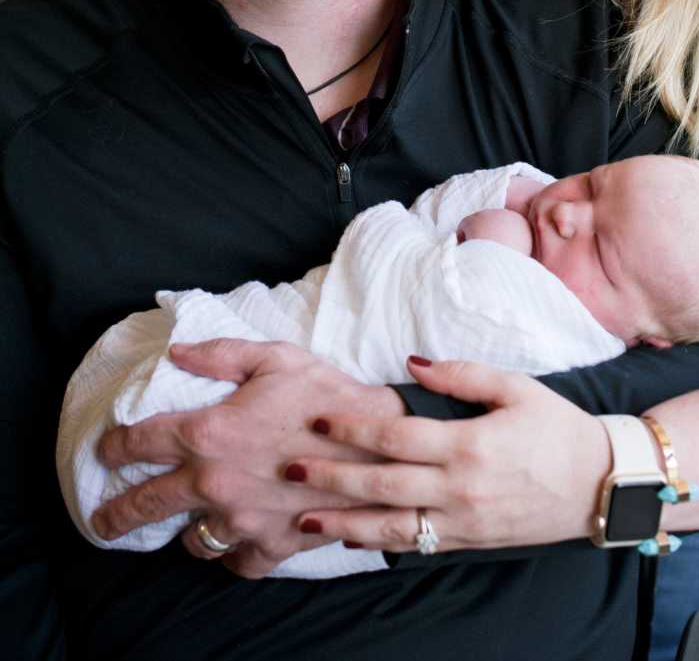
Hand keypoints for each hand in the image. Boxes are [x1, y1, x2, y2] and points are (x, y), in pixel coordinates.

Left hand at [91, 338, 403, 577]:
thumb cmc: (327, 393)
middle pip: (145, 504)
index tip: (108, 451)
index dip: (116, 446)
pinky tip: (233, 540)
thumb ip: (219, 354)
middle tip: (103, 519)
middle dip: (115, 514)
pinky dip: (232, 555)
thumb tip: (177, 353)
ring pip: (191, 540)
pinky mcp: (272, 544)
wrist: (379, 441)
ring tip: (184, 524)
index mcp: (210, 432)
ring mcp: (242, 518)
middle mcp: (216, 481)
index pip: (141, 442)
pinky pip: (236, 562)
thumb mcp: (274, 357)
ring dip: (185, 531)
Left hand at [289, 357, 610, 554]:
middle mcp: (461, 488)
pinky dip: (378, 543)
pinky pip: (416, 544)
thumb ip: (461, 374)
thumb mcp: (515, 387)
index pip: (396, 438)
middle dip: (331, 477)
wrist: (600, 484)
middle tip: (289, 467)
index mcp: (470, 445)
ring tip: (302, 518)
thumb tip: (412, 361)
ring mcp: (463, 521)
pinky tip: (350, 538)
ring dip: (343, 523)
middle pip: (382, 484)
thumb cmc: (557, 428)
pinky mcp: (469, 541)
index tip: (317, 420)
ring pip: (392, 526)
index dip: (352, 430)